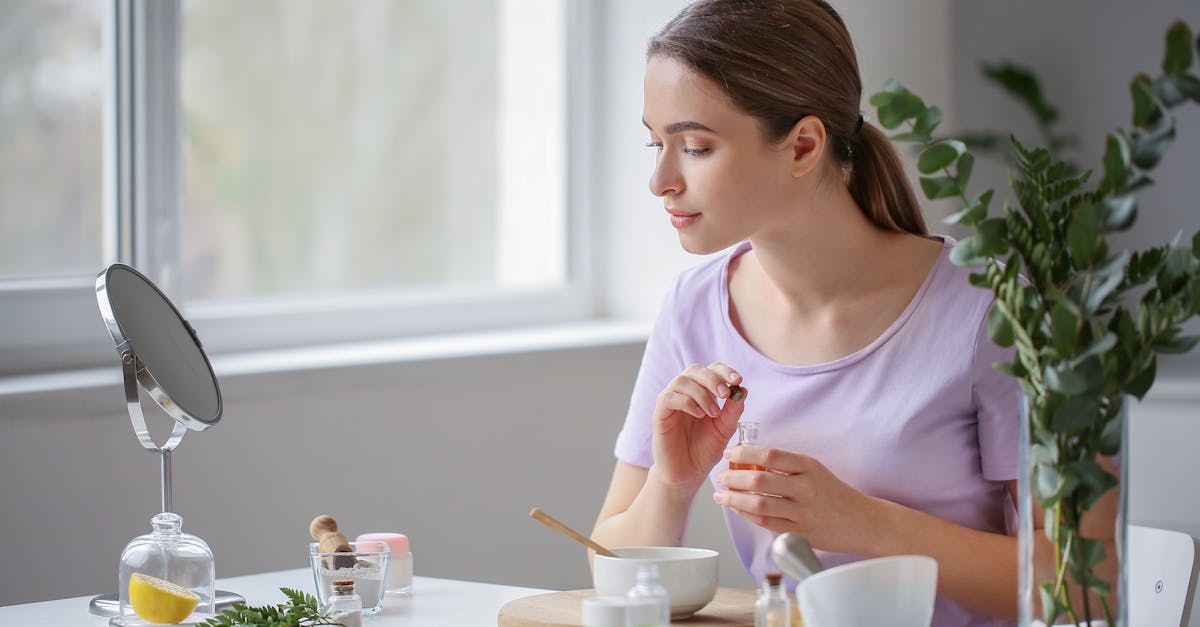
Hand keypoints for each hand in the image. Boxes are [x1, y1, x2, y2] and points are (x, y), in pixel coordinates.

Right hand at [650, 363, 745, 492]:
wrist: (687, 474)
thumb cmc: (705, 450)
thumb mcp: (725, 429)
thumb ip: (733, 410)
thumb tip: (742, 389)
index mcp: (702, 392)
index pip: (711, 369)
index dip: (724, 371)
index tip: (738, 380)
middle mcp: (685, 393)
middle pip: (695, 369)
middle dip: (712, 378)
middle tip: (725, 394)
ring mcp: (671, 402)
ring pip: (681, 381)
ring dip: (701, 393)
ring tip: (713, 413)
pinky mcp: (660, 414)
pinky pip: (668, 398)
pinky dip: (686, 402)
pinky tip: (699, 415)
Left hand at [714, 446, 883, 554]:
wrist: (861, 521)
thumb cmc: (832, 493)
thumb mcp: (814, 470)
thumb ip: (786, 465)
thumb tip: (748, 460)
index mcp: (809, 466)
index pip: (770, 455)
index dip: (745, 453)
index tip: (730, 453)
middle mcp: (806, 488)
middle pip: (759, 481)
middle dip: (733, 478)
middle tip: (720, 476)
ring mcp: (803, 512)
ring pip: (759, 505)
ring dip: (734, 499)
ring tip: (721, 495)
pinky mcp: (800, 532)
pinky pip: (766, 523)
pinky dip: (746, 514)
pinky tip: (737, 508)